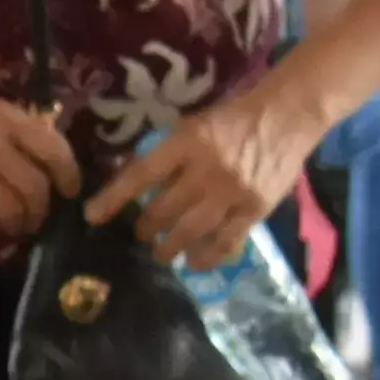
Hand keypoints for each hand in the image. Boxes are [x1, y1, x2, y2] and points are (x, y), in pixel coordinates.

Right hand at [0, 66, 88, 234]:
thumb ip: (12, 129)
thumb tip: (38, 158)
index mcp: (8, 119)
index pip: (55, 150)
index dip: (69, 175)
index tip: (71, 191)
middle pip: (35, 188)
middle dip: (41, 210)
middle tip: (38, 218)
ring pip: (10, 208)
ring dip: (18, 223)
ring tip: (16, 227)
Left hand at [90, 73, 329, 273]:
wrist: (287, 116)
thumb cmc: (232, 120)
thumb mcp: (191, 126)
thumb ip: (164, 153)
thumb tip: (128, 181)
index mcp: (186, 143)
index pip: (141, 175)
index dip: (113, 198)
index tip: (92, 216)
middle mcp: (207, 170)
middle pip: (163, 210)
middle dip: (145, 227)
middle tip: (141, 232)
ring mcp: (232, 193)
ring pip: (189, 232)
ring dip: (168, 247)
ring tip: (162, 252)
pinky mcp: (255, 209)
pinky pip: (225, 243)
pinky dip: (206, 257)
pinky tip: (194, 262)